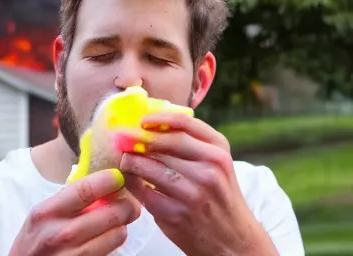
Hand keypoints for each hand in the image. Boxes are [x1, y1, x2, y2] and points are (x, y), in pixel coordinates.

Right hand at [9, 168, 140, 255]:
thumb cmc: (36, 239)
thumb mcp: (44, 214)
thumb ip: (70, 199)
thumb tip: (104, 183)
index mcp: (48, 212)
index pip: (85, 190)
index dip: (107, 180)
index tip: (118, 177)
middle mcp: (60, 235)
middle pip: (110, 214)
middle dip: (126, 206)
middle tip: (130, 204)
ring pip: (117, 236)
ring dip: (121, 228)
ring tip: (116, 224)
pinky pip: (111, 253)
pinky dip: (113, 245)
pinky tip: (106, 240)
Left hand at [119, 113, 277, 255]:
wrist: (234, 242)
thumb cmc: (219, 196)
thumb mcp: (217, 163)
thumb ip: (192, 143)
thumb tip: (152, 124)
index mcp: (218, 150)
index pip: (183, 122)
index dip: (158, 118)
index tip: (142, 121)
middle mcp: (209, 169)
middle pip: (162, 142)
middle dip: (138, 139)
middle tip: (125, 139)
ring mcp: (193, 193)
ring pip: (149, 166)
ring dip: (131, 161)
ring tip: (126, 159)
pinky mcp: (177, 214)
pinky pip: (144, 192)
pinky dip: (133, 184)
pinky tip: (132, 180)